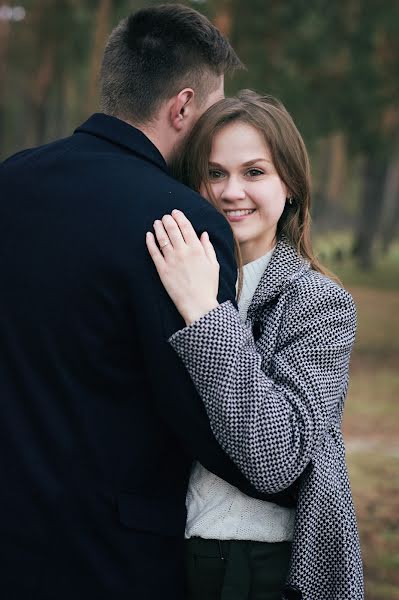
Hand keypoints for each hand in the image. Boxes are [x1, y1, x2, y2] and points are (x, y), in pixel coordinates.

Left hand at [146, 210, 219, 324]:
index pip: (186, 227)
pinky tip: (148, 235)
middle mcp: (183, 252)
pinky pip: (154, 253)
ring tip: (157, 222)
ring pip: (162, 239)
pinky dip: (150, 242)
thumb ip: (208, 248)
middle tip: (165, 216)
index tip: (176, 212)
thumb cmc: (208, 286)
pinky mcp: (162, 270)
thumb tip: (204, 234)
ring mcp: (171, 261)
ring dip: (159, 228)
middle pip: (173, 230)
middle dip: (168, 220)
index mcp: (197, 249)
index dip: (180, 217)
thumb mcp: (214, 265)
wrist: (198, 304)